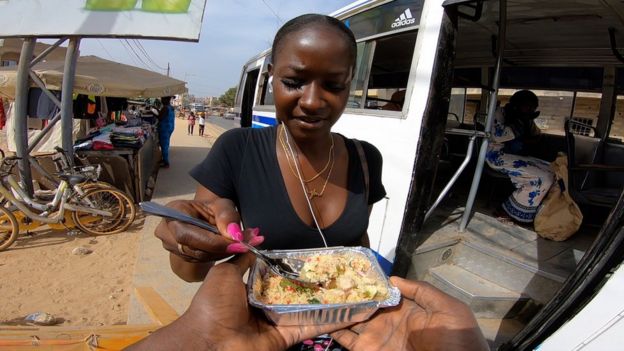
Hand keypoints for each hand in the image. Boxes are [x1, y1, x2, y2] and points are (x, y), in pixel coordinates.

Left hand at [125, 254, 352, 350]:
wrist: (210, 341)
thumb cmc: (214, 304)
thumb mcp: (225, 273)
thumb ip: (243, 258)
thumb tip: (253, 236)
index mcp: (253, 288)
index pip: (281, 273)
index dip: (299, 266)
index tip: (319, 256)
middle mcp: (269, 304)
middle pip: (299, 291)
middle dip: (320, 283)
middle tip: (344, 271)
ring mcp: (280, 322)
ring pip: (310, 308)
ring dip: (332, 300)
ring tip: (357, 288)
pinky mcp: (288, 337)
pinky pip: (312, 326)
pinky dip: (334, 320)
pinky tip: (354, 309)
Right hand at [154, 198, 263, 262]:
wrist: (203, 216)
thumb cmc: (210, 208)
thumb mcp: (222, 205)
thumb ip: (227, 216)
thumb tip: (234, 235)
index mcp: (172, 213)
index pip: (189, 235)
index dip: (214, 243)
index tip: (238, 244)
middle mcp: (166, 232)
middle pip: (194, 249)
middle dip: (222, 249)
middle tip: (247, 245)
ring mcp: (171, 246)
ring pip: (199, 257)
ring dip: (224, 253)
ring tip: (245, 243)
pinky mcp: (181, 256)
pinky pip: (201, 260)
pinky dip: (219, 255)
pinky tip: (233, 248)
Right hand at [331, 277, 488, 350]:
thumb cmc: (458, 340)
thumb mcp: (449, 309)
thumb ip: (422, 291)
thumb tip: (392, 278)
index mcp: (405, 308)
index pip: (381, 291)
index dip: (366, 281)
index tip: (349, 269)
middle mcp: (387, 320)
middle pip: (362, 304)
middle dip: (346, 293)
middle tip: (326, 280)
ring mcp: (377, 338)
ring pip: (351, 321)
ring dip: (336, 310)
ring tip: (319, 296)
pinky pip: (349, 342)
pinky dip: (334, 331)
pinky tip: (321, 319)